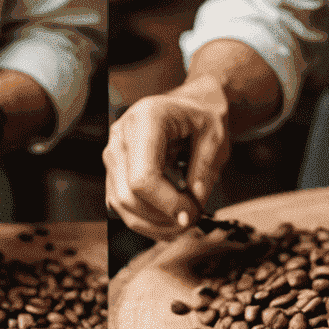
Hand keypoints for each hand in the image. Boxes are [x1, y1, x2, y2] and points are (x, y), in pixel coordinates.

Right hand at [105, 78, 230, 238]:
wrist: (189, 103)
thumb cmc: (201, 116)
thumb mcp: (215, 137)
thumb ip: (204, 173)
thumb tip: (189, 211)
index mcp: (146, 120)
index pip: (143, 178)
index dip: (166, 204)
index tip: (189, 213)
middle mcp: (121, 136)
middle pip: (128, 197)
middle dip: (159, 218)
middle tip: (189, 220)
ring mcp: (113, 154)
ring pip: (121, 206)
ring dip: (151, 224)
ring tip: (179, 222)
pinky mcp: (112, 170)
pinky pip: (121, 205)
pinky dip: (144, 220)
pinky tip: (165, 219)